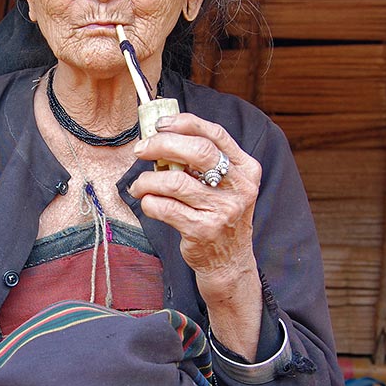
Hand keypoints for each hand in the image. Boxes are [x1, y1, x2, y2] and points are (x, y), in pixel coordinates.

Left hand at [131, 112, 260, 282]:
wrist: (229, 262)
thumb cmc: (219, 215)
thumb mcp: (225, 185)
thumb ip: (204, 162)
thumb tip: (162, 135)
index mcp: (246, 168)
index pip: (216, 134)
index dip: (185, 123)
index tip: (160, 124)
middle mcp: (239, 187)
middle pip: (197, 152)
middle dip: (162, 145)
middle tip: (141, 149)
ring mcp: (222, 210)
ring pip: (174, 182)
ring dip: (147, 180)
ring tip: (139, 185)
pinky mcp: (202, 230)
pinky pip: (165, 208)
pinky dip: (148, 202)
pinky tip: (146, 202)